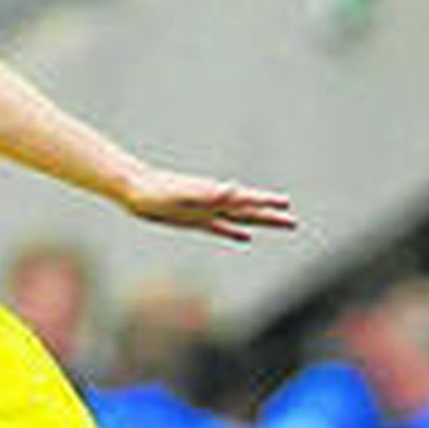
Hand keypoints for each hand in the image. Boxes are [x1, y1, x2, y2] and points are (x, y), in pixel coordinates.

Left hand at [122, 165, 296, 243]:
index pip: (245, 200)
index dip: (264, 202)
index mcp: (213, 195)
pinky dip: (233, 232)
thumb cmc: (155, 190)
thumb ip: (206, 192)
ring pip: (239, 219)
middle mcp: (213, 202)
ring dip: (259, 222)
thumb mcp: (180, 192)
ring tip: (280, 223)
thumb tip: (231, 190)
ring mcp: (206, 211)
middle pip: (248, 211)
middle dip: (270, 217)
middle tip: (294, 222)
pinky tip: (245, 237)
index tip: (285, 204)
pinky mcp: (195, 220)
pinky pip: (220, 228)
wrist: (134, 189)